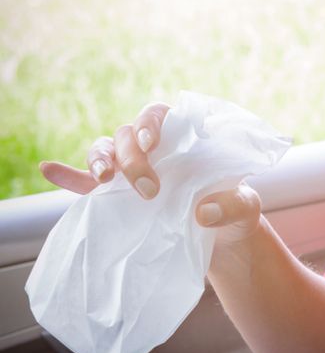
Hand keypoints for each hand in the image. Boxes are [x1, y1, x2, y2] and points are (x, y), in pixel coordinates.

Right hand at [39, 102, 261, 244]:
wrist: (223, 237)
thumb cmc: (235, 209)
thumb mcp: (246, 208)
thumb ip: (234, 204)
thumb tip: (204, 212)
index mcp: (183, 137)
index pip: (159, 115)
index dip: (149, 124)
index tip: (150, 143)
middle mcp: (153, 147)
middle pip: (127, 135)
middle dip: (132, 157)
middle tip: (148, 189)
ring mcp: (131, 169)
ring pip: (105, 150)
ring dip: (99, 160)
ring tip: (103, 180)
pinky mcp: (117, 196)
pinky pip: (84, 181)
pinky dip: (67, 175)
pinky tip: (48, 168)